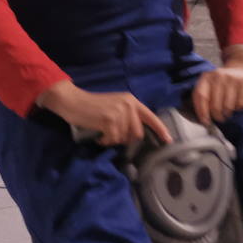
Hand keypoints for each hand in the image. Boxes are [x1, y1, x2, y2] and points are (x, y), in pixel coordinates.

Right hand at [39, 81, 172, 146]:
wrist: (73, 101)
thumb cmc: (93, 106)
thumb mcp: (115, 106)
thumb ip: (128, 116)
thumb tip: (137, 135)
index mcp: (132, 100)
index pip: (151, 117)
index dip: (161, 130)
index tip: (168, 141)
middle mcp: (128, 105)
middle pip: (137, 133)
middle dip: (126, 139)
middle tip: (112, 135)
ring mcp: (119, 112)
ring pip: (124, 138)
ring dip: (113, 140)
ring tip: (103, 133)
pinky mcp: (109, 120)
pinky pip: (113, 139)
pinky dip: (105, 141)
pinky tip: (99, 136)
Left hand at [191, 56, 242, 124]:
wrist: (242, 67)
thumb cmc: (224, 81)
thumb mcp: (210, 84)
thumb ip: (204, 97)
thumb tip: (203, 119)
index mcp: (206, 77)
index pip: (200, 96)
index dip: (202, 112)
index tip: (205, 121)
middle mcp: (218, 76)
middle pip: (214, 105)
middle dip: (217, 116)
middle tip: (219, 118)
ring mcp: (232, 78)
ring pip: (227, 107)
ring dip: (228, 113)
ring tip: (228, 111)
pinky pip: (240, 104)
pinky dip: (238, 108)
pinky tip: (237, 103)